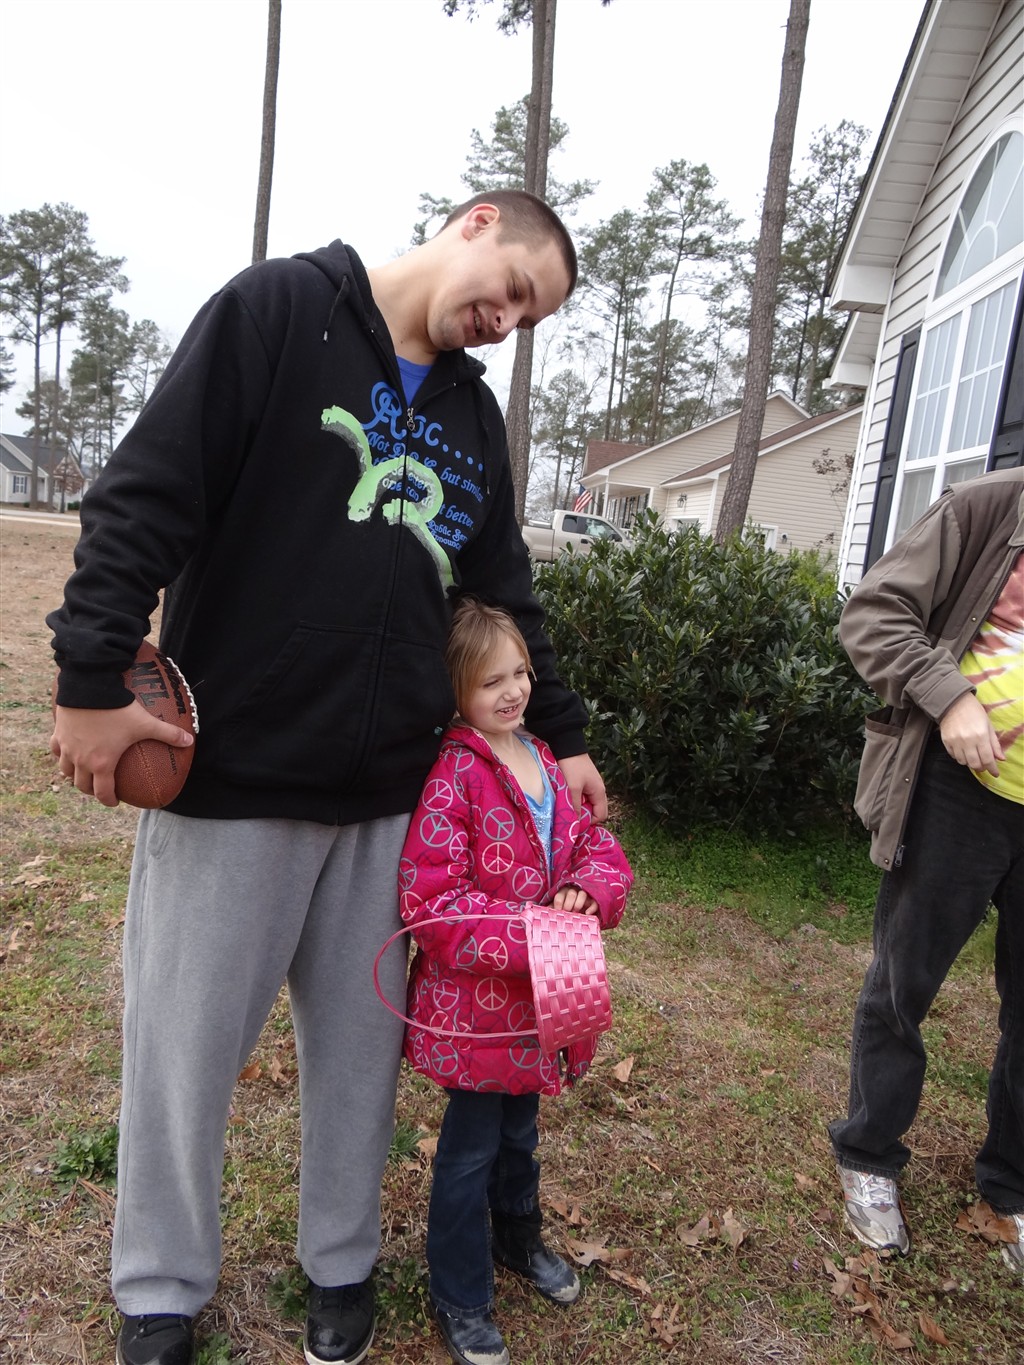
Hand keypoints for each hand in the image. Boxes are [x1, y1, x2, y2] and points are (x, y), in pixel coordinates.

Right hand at [50, 701, 193, 807]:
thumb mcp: (146, 722)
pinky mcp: (58, 733)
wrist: (90, 686)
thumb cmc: (119, 708)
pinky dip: (61, 755)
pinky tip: (67, 751)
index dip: (110, 801)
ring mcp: (66, 748)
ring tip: (83, 773)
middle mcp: (81, 760)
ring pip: (65, 771)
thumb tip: (190, 740)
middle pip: (82, 786)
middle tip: (101, 788)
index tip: (115, 801)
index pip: (103, 793)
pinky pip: (55, 751)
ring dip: (74, 775)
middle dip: (92, 790)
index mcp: (102, 764)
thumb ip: (168, 733)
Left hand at [552, 885, 599, 914]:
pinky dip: (591, 908)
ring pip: (582, 894)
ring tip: (576, 913)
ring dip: (578, 904)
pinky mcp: (594, 900)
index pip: (559, 896)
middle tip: (567, 912)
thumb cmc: (566, 908)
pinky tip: (587, 913)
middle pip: (571, 893)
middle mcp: (574, 891)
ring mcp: (585, 894)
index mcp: (563, 892)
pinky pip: (594, 902)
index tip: (558, 912)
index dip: (558, 904)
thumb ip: (553, 908)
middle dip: (568, 904)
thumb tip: (546, 912)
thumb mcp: (559, 907)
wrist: (582, 910)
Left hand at [557, 753, 607, 821]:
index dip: (589, 822)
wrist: (566, 746)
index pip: (601, 815)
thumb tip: (576, 823)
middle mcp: (598, 791)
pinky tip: (565, 799)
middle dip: (583, 816)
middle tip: (569, 817)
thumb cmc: (571, 766)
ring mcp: (591, 786)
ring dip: (577, 808)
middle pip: (595, 811)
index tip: (575, 823)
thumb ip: (575, 806)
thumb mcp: (572, 788)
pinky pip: (582, 798)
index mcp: (599, 792)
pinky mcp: (583, 783)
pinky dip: (574, 801)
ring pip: (587, 805)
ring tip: (566, 808)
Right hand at [938, 692, 1003, 777]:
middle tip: (984, 766)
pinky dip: (960, 757)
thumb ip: (994, 744)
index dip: (992, 769)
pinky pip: (954, 756)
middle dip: (981, 768)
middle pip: (975, 764)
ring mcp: (955, 742)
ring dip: (970, 763)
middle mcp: (968, 741)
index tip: (995, 774)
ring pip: (963, 762)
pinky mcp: (946, 741)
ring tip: (973, 758)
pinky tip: (964, 752)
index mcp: (981, 736)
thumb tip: (1001, 759)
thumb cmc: (974, 712)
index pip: (987, 759)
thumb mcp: (988, 725)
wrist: (953, 702)